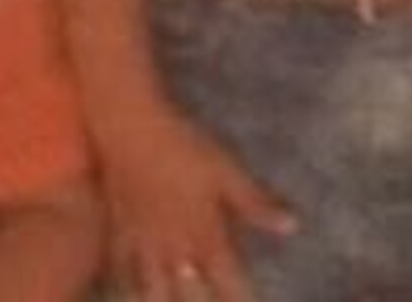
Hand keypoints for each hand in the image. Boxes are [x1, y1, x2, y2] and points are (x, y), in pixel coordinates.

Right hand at [101, 103, 294, 301]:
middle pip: (188, 300)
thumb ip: (255, 202)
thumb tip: (293, 226)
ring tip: (167, 300)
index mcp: (207, 240)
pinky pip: (120, 267)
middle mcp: (176, 251)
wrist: (129, 126)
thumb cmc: (183, 145)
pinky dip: (126, 281)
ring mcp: (143, 244)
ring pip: (150, 292)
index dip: (241, 301)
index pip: (231, 287)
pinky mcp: (118, 229)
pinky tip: (128, 286)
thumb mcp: (225, 170)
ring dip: (160, 300)